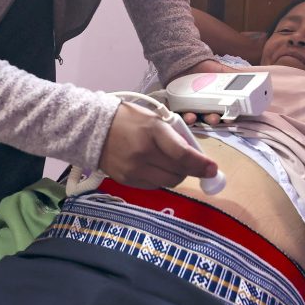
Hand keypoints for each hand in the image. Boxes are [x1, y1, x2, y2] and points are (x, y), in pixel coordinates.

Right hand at [99, 102, 218, 188]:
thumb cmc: (127, 119)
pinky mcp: (126, 180)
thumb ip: (173, 136)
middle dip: (190, 170)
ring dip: (176, 175)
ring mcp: (134, 169)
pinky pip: (153, 186)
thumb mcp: (153, 119)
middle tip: (193, 164)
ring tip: (172, 165)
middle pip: (178, 172)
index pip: (182, 154)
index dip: (200, 164)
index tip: (213, 169)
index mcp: (153, 131)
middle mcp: (143, 153)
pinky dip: (160, 179)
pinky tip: (155, 168)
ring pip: (167, 182)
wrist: (92, 128)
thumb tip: (195, 155)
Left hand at [172, 59, 235, 125]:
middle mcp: (207, 107)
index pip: (226, 112)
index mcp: (219, 101)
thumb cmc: (205, 67)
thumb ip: (237, 75)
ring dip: (200, 121)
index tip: (231, 118)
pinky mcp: (179, 106)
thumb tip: (257, 78)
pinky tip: (188, 116)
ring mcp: (193, 107)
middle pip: (212, 118)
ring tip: (199, 117)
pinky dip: (185, 118)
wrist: (185, 60)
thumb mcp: (223, 70)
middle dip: (215, 120)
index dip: (229, 117)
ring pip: (198, 119)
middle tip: (217, 118)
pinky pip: (182, 115)